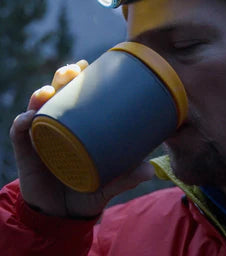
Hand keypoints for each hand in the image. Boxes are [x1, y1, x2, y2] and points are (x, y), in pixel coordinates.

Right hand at [9, 60, 153, 217]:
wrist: (62, 214)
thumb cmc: (88, 190)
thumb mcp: (109, 183)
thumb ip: (127, 177)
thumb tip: (150, 170)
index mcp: (80, 126)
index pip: (79, 96)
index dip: (82, 78)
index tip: (90, 64)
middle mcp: (60, 125)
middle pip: (59, 94)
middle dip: (64, 77)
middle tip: (75, 68)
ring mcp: (42, 136)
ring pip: (38, 107)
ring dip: (42, 94)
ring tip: (50, 89)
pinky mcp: (26, 152)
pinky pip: (20, 133)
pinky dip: (22, 123)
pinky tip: (30, 118)